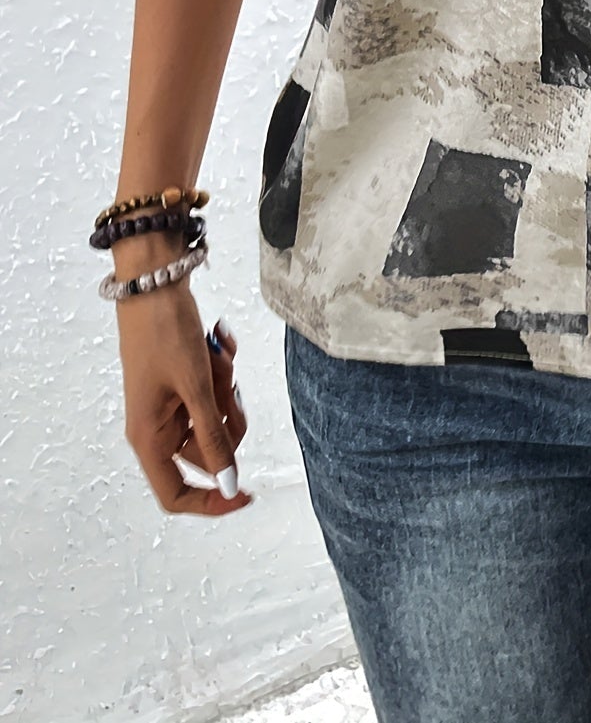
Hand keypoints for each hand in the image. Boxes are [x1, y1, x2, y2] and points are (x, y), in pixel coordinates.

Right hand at [118, 279, 251, 515]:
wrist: (156, 283)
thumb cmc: (167, 334)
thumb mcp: (198, 387)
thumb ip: (214, 438)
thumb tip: (229, 485)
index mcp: (149, 438)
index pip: (176, 494)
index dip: (211, 502)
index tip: (247, 494)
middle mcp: (156, 427)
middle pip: (206, 451)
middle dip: (227, 419)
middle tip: (228, 385)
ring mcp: (169, 404)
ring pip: (215, 418)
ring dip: (225, 388)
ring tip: (218, 355)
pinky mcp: (181, 383)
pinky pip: (213, 391)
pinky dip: (221, 369)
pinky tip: (218, 342)